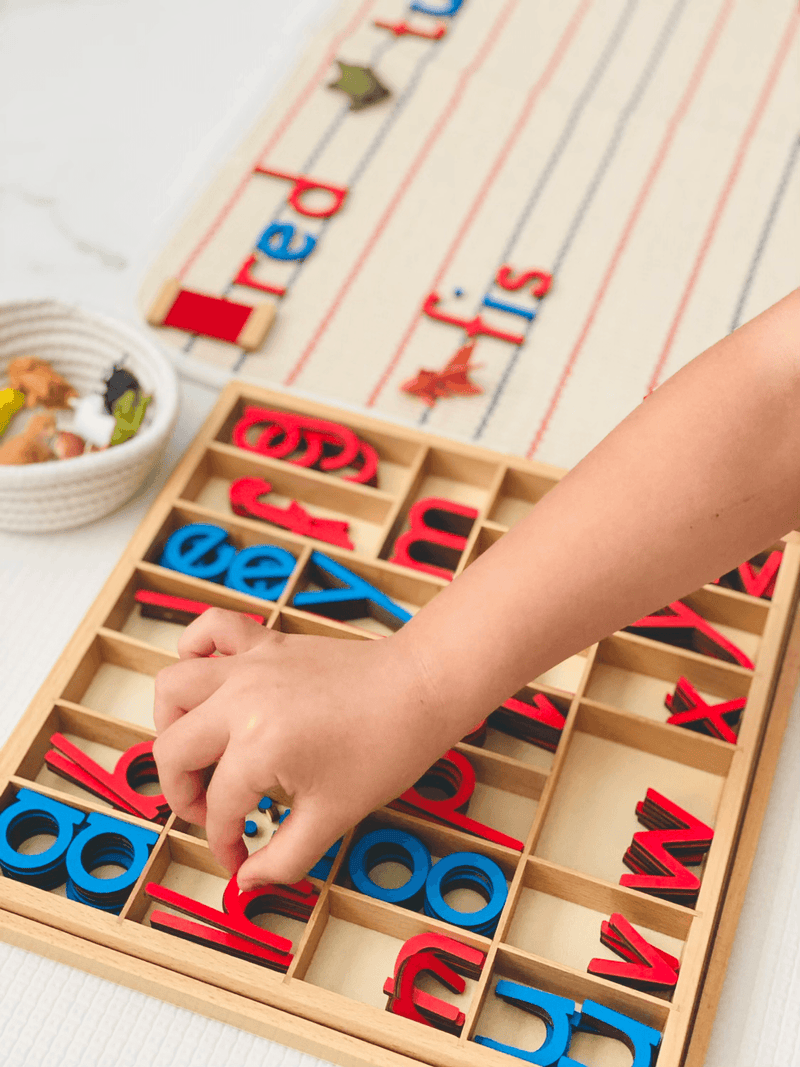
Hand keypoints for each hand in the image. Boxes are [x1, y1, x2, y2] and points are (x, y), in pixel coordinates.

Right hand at [152, 609, 450, 889]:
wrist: (421, 688)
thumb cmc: (388, 745)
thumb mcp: (335, 816)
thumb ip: (284, 857)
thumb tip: (249, 882)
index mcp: (258, 746)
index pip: (218, 808)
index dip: (225, 844)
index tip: (241, 859)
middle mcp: (242, 700)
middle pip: (174, 751)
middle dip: (184, 794)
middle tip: (215, 814)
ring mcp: (251, 666)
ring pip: (174, 686)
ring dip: (172, 724)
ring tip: (198, 751)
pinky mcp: (265, 643)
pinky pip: (211, 630)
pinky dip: (196, 649)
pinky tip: (209, 681)